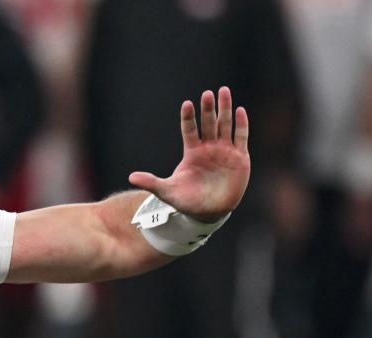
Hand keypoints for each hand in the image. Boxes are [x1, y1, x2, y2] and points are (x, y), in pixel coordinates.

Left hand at [129, 87, 249, 221]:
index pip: (189, 130)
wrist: (209, 213)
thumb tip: (131, 177)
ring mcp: (225, 151)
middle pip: (208, 123)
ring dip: (225, 109)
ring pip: (225, 125)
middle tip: (207, 94)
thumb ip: (151, 182)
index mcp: (192, 152)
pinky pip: (241, 137)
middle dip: (208, 109)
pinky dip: (241, 124)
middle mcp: (209, 148)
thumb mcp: (167, 192)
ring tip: (223, 91)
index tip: (187, 104)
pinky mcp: (239, 157)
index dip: (188, 117)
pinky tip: (239, 110)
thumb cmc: (187, 201)